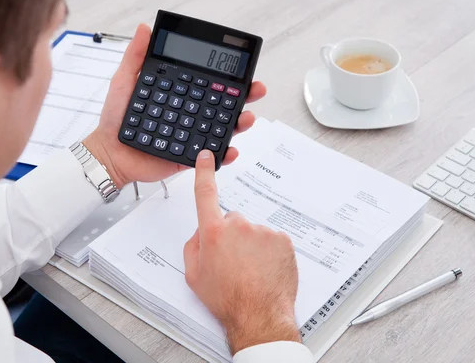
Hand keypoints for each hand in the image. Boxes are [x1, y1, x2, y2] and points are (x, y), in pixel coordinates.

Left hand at [83, 24, 266, 188]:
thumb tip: (144, 28)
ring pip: (222, 129)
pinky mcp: (189, 157)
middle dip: (245, 97)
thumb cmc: (116, 118)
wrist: (109, 152)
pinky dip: (223, 154)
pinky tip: (229, 149)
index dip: (229, 76)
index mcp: (181, 95)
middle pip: (224, 104)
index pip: (209, 83)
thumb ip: (136, 56)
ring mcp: (191, 135)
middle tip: (256, 89)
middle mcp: (190, 113)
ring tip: (247, 118)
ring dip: (240, 123)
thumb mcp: (125, 81)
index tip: (244, 68)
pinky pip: (210, 156)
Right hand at [184, 150, 300, 354]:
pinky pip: (271, 239)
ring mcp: (262, 231)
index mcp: (213, 233)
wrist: (258, 316)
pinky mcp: (281, 239)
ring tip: (251, 271)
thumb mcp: (194, 275)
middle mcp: (238, 226)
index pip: (205, 194)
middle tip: (233, 262)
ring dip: (251, 246)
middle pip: (232, 221)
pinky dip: (268, 252)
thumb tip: (200, 233)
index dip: (204, 172)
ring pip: (253, 232)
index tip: (206, 157)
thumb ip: (193, 247)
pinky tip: (264, 270)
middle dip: (232, 236)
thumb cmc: (227, 299)